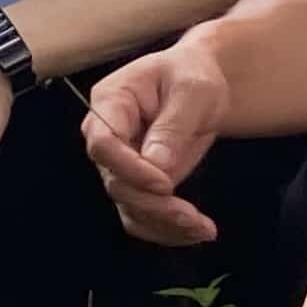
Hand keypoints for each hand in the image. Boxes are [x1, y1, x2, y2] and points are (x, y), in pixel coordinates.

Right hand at [83, 35, 231, 245]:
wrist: (198, 84)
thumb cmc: (192, 75)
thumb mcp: (193, 90)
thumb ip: (173, 125)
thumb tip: (158, 167)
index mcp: (111, 103)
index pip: (103, 144)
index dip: (130, 169)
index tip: (165, 184)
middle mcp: (106, 137)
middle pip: (116, 182)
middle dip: (154, 205)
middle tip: (194, 218)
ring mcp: (120, 164)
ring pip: (128, 207)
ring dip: (164, 225)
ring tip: (203, 229)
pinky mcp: (137, 184)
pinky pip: (143, 216)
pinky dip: (167, 230)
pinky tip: (197, 231)